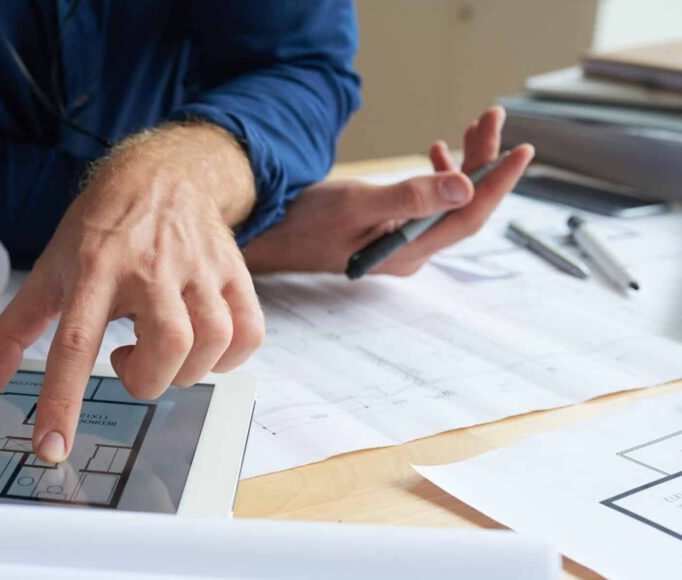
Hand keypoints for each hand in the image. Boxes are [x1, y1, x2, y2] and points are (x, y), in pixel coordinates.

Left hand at [0, 125, 265, 462]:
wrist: (161, 173)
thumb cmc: (100, 231)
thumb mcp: (48, 273)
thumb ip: (12, 334)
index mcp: (94, 269)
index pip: (75, 344)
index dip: (62, 402)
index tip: (51, 448)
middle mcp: (150, 268)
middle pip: (165, 347)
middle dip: (146, 380)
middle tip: (128, 363)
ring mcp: (198, 269)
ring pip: (210, 342)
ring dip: (185, 370)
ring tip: (160, 352)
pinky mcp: (234, 272)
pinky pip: (248, 333)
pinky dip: (228, 358)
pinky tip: (200, 348)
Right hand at [242, 107, 533, 275]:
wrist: (266, 237)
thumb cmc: (302, 223)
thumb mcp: (356, 204)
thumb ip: (410, 197)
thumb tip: (463, 187)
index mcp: (408, 251)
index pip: (468, 217)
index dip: (497, 183)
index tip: (521, 151)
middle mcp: (411, 251)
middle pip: (462, 206)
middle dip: (482, 161)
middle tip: (492, 119)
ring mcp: (400, 241)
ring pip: (448, 201)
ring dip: (463, 164)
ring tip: (473, 127)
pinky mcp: (389, 230)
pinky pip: (429, 203)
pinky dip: (438, 174)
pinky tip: (434, 153)